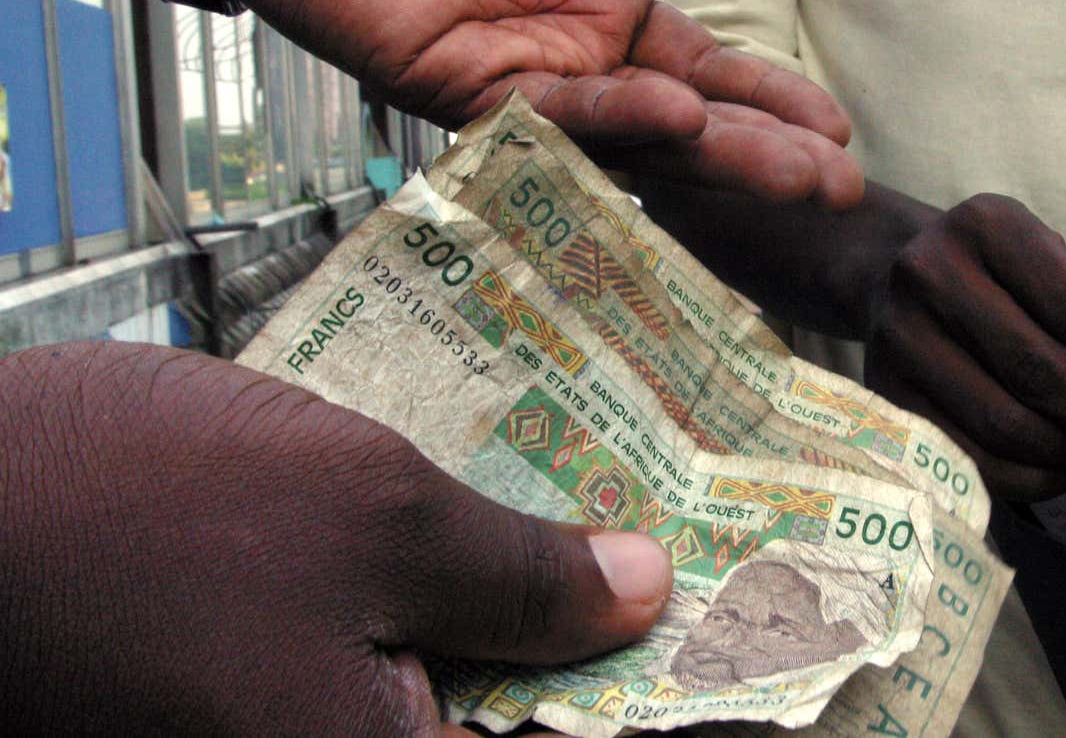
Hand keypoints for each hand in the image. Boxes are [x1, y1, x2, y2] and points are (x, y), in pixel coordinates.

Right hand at [1, 341, 671, 734]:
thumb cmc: (138, 513)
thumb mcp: (368, 518)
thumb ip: (520, 576)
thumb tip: (645, 594)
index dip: (687, 700)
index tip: (762, 633)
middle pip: (528, 718)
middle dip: (614, 646)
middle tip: (697, 558)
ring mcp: (297, 726)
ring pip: (460, 687)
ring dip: (537, 617)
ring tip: (623, 528)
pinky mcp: (259, 687)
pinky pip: (391, 660)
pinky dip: (456, 602)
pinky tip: (498, 525)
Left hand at [176, 0, 860, 207]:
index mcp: (596, 8)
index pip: (703, 71)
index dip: (769, 102)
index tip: (839, 132)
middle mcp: (563, 59)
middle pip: (681, 122)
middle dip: (761, 153)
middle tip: (836, 186)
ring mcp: (509, 79)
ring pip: (624, 134)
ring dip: (710, 153)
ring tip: (793, 170)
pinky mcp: (446, 84)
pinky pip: (542, 111)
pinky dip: (611, 111)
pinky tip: (677, 111)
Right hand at [862, 194, 1065, 499]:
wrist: (890, 276)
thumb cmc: (999, 276)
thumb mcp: (1055, 265)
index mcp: (988, 226)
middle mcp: (931, 272)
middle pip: (1041, 370)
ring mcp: (900, 336)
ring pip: (1006, 422)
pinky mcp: (885, 394)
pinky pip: (971, 458)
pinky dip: (1032, 479)